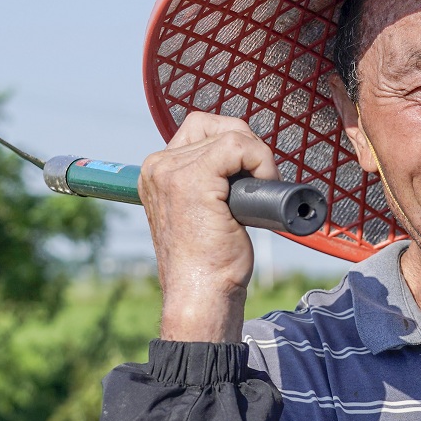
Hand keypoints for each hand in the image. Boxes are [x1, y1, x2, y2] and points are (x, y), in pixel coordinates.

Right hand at [140, 111, 278, 342]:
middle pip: (217, 125)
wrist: (201, 295)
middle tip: (260, 183)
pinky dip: (261, 161)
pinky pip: (239, 145)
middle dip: (248, 147)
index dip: (235, 147)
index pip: (201, 130)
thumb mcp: (201, 213)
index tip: (248, 179)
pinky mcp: (194, 178)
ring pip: (232, 134)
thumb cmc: (208, 264)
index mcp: (156, 172)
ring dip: (258, 157)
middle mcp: (158, 166)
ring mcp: (172, 170)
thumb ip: (209, 183)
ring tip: (261, 190)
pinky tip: (264, 187)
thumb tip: (243, 163)